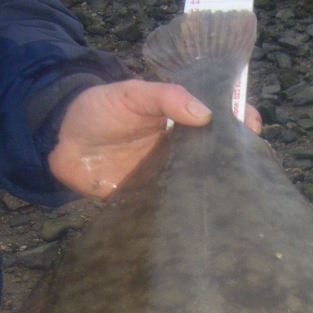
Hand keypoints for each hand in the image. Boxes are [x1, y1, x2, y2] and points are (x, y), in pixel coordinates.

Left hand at [48, 78, 261, 197]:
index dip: (240, 122)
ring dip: (214, 190)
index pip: (220, 120)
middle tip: (249, 167)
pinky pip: (173, 208)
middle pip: (216, 156)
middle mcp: (180, 151)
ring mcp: (167, 178)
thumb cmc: (99, 109)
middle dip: (234, 161)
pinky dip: (185, 214)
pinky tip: (201, 219)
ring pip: (199, 185)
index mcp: (181, 121)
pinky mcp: (150, 201)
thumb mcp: (134, 93)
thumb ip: (167, 98)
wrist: (60, 140)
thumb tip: (206, 114)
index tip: (252, 127)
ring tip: (234, 195)